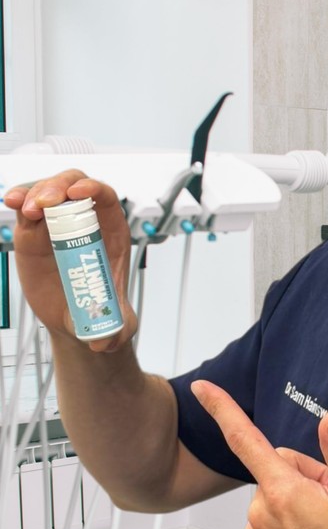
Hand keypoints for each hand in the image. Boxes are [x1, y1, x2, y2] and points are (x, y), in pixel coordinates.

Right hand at [3, 171, 136, 349]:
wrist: (78, 318)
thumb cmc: (101, 311)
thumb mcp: (115, 323)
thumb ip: (113, 332)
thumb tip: (103, 342)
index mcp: (112, 234)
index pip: (107, 200)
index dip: (94, 189)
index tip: (79, 193)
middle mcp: (85, 223)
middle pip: (75, 186)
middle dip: (59, 187)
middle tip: (45, 203)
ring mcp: (58, 226)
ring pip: (47, 192)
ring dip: (35, 191)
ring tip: (25, 207)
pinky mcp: (35, 235)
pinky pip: (26, 209)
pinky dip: (18, 200)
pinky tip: (10, 200)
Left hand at [191, 380, 327, 528]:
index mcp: (286, 492)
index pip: (246, 439)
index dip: (222, 409)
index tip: (202, 388)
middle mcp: (261, 514)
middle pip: (277, 469)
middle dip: (304, 476)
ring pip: (273, 498)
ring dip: (296, 504)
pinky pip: (265, 524)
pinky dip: (285, 527)